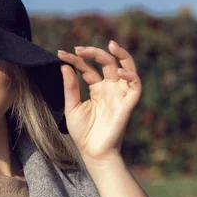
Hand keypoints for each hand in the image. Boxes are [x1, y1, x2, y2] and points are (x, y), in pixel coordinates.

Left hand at [57, 41, 141, 165]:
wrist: (92, 152)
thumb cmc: (82, 132)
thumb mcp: (71, 106)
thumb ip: (70, 86)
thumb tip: (64, 65)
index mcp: (96, 88)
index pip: (87, 68)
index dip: (75, 60)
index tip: (61, 54)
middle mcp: (110, 88)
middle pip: (107, 63)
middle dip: (94, 52)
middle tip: (78, 49)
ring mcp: (120, 94)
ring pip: (127, 68)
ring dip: (122, 55)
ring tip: (111, 45)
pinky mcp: (128, 103)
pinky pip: (136, 86)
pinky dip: (131, 76)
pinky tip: (119, 71)